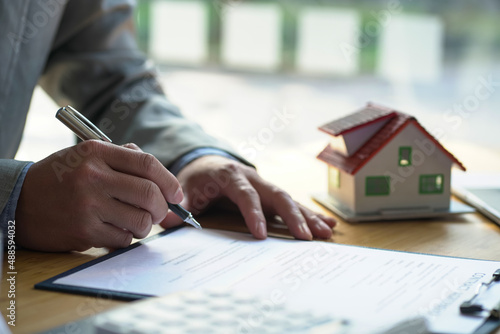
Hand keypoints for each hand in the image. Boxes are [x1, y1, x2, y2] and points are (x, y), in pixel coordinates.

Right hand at [15, 141, 182, 251]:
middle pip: (149, 194)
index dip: (169, 181)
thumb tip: (165, 182)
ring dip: (145, 225)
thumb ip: (125, 161)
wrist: (19, 201)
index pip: (147, 164)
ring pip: (140, 220)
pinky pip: (123, 239)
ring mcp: (87, 205)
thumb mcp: (88, 157)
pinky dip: (126, 237)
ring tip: (135, 222)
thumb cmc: (62, 178)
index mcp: (96, 152)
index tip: (176, 194)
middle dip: (162, 207)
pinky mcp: (83, 231)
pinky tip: (114, 230)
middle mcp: (92, 176)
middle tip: (160, 212)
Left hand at [160, 155, 335, 239]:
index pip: (244, 194)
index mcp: (228, 175)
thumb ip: (177, 206)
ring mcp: (263, 184)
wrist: (204, 162)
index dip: (253, 213)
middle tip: (307, 237)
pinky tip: (327, 224)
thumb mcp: (182, 190)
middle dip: (293, 215)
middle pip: (276, 194)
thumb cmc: (194, 179)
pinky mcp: (269, 193)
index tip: (261, 235)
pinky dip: (309, 213)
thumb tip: (166, 221)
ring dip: (308, 216)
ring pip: (288, 198)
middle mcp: (251, 177)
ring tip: (326, 233)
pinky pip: (291, 203)